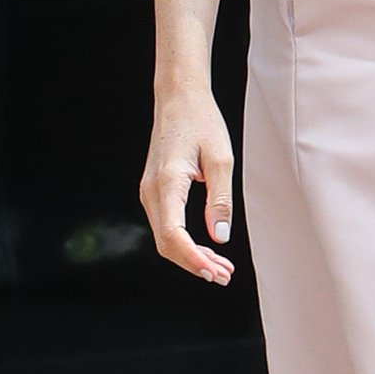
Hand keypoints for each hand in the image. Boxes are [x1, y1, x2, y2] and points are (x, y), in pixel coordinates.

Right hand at [140, 87, 236, 282]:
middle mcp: (151, 191)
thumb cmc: (201, 122)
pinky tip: (207, 247)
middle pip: (166, 243)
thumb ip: (220, 200)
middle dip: (194, 264)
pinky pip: (167, 224)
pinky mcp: (155, 190)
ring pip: (166, 237)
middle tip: (225, 275)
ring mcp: (149, 191)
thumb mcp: (221, 159)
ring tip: (221, 266)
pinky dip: (185, 241)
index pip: (172, 235)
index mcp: (166, 183)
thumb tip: (219, 237)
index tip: (216, 272)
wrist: (178, 98)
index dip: (193, 259)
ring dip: (191, 255)